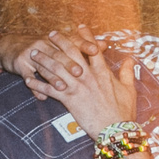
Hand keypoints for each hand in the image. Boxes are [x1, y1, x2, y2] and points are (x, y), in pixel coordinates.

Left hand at [18, 27, 137, 133]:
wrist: (116, 130)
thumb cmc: (124, 112)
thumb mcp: (129, 89)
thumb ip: (127, 72)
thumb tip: (130, 59)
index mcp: (103, 72)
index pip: (92, 49)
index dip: (85, 37)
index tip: (79, 27)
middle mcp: (88, 76)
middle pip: (71, 53)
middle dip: (60, 42)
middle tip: (51, 34)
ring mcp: (77, 87)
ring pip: (57, 69)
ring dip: (43, 60)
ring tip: (34, 52)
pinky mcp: (69, 100)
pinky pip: (49, 90)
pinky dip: (38, 85)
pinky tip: (28, 80)